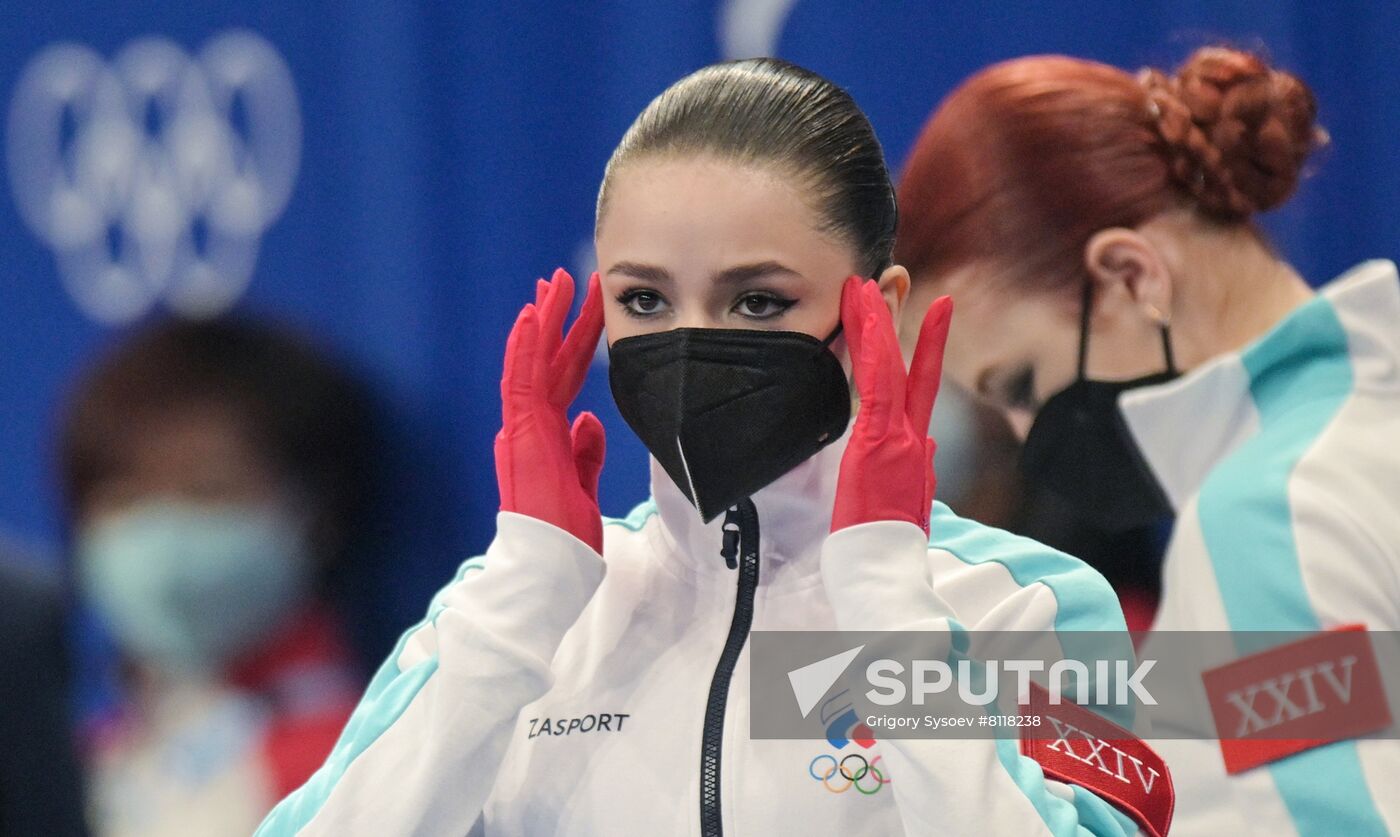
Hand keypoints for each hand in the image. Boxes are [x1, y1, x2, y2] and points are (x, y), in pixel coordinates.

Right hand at [495, 268, 606, 552]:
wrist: (548, 567)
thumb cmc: (565, 536)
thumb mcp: (585, 485)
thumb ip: (586, 452)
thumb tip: (591, 420)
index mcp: (546, 435)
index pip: (562, 377)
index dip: (574, 341)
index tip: (585, 307)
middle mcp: (530, 425)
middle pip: (547, 360)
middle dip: (560, 317)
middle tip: (569, 277)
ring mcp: (522, 427)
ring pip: (531, 361)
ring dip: (544, 319)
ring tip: (555, 283)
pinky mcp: (522, 433)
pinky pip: (522, 380)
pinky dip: (526, 346)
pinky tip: (533, 315)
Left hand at [831, 276, 952, 533]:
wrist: (885, 571)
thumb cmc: (889, 546)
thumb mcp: (911, 501)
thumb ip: (920, 468)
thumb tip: (927, 443)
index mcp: (914, 447)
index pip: (921, 385)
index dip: (928, 347)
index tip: (935, 312)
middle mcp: (910, 434)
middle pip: (906, 364)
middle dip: (899, 320)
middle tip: (894, 278)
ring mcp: (896, 435)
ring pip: (887, 365)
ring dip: (876, 322)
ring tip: (865, 285)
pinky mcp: (878, 439)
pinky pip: (874, 382)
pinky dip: (872, 346)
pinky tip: (864, 317)